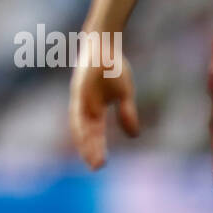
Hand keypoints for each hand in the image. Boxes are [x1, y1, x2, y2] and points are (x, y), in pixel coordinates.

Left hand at [69, 52, 137, 168]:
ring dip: (84, 139)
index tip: (100, 165)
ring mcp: (80, 96)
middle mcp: (84, 105)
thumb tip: (133, 137)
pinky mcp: (79, 87)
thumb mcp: (124, 94)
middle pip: (86, 131)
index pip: (95, 133)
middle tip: (96, 167)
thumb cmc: (113, 68)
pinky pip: (78, 105)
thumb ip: (126, 113)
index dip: (97, 148)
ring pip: (80, 122)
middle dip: (90, 149)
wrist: (105, 44)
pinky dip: (80, 119)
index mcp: (94, 109)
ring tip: (90, 155)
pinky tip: (83, 130)